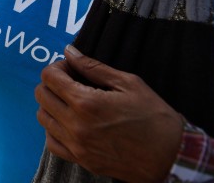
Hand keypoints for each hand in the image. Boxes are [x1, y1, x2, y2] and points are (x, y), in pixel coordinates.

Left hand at [35, 45, 182, 181]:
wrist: (172, 157)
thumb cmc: (155, 118)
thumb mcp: (128, 83)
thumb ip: (93, 67)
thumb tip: (70, 52)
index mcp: (86, 103)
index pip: (49, 77)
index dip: (57, 67)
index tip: (71, 68)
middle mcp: (76, 126)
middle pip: (41, 96)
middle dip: (52, 83)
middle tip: (70, 81)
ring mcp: (77, 146)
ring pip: (43, 118)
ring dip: (51, 105)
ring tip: (71, 101)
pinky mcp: (81, 160)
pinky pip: (51, 143)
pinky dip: (54, 129)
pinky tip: (69, 122)